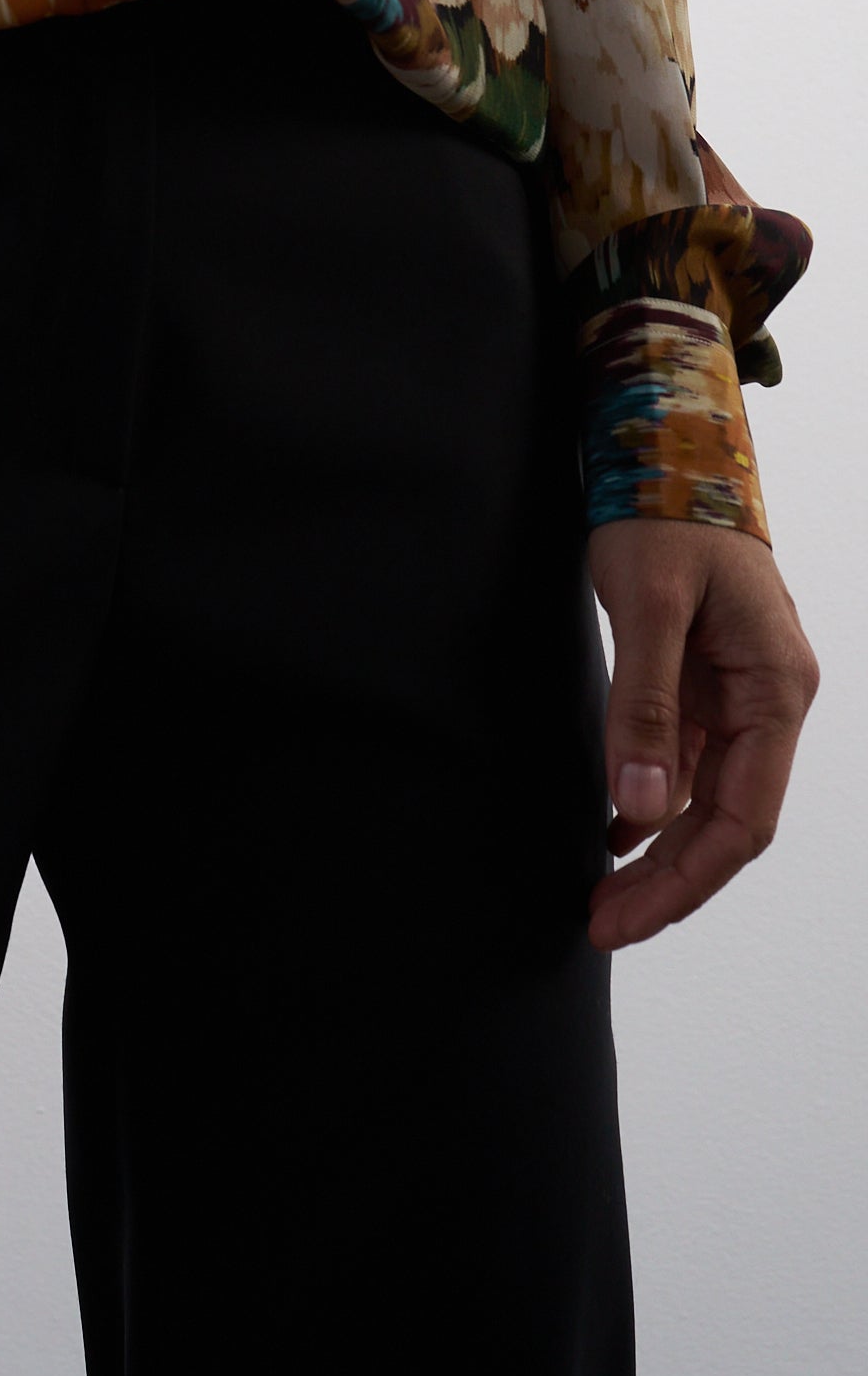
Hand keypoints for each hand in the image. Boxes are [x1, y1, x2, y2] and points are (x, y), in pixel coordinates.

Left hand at [587, 519, 818, 951]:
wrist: (668, 450)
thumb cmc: (664, 515)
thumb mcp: (647, 605)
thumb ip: (644, 705)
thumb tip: (640, 808)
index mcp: (776, 690)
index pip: (743, 818)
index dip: (686, 879)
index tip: (622, 917)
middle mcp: (769, 701)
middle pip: (727, 821)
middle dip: (668, 882)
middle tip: (600, 925)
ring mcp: (738, 696)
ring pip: (705, 800)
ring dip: (657, 854)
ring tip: (601, 899)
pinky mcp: (703, 685)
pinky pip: (684, 765)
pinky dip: (648, 807)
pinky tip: (611, 835)